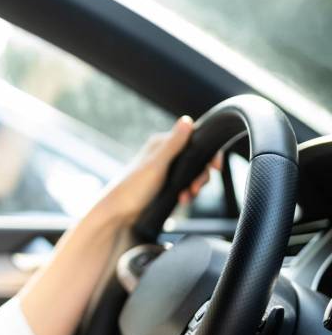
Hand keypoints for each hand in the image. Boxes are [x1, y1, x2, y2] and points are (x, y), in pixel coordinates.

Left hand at [99, 116, 222, 225]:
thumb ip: (173, 144)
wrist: (118, 215)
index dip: (208, 153)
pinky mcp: (165, 186)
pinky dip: (187, 194)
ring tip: (186, 197)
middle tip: (196, 187)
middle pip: (197, 159)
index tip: (216, 167)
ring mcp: (165, 171)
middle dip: (201, 175)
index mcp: (162, 144)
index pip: (194, 139)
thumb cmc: (133, 188)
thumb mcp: (156, 164)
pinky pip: (185, 187)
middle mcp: (164, 155)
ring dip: (194, 187)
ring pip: (193, 175)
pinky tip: (181, 200)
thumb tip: (186, 119)